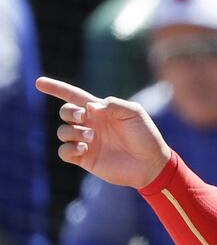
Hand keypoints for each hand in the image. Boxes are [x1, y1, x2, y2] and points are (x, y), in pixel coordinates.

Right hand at [36, 76, 171, 188]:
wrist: (150, 163)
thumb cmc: (145, 135)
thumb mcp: (134, 113)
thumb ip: (113, 104)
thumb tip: (90, 106)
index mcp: (101, 110)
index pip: (74, 96)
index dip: (57, 88)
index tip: (39, 82)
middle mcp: (91, 124)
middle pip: (65, 112)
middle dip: (69, 112)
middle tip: (84, 117)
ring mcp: (87, 142)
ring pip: (62, 131)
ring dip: (73, 131)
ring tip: (92, 137)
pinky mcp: (85, 159)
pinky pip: (63, 152)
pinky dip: (69, 148)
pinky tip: (84, 148)